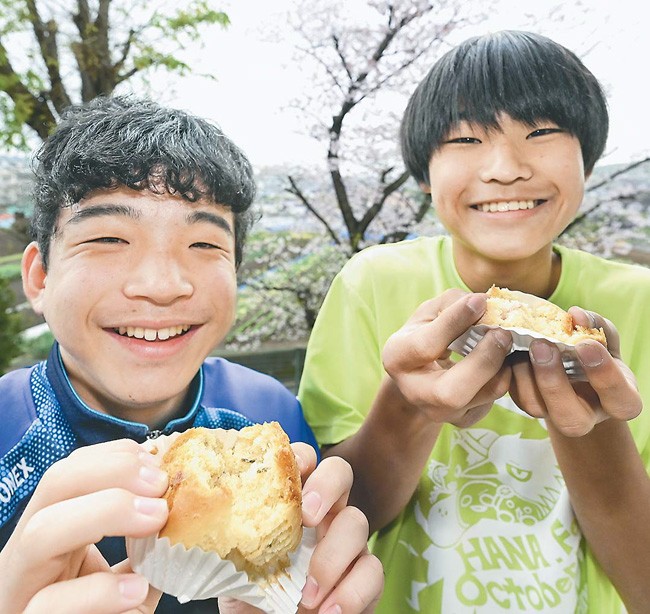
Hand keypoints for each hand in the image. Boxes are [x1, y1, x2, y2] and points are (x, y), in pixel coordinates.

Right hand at [0, 440, 168, 613]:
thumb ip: (147, 541)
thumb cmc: (107, 613)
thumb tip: (187, 499)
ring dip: (106, 513)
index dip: (114, 456)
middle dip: (112, 473)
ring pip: (40, 533)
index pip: (72, 471)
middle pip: (54, 485)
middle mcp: (30, 553)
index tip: (158, 460)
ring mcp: (24, 590)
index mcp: (54, 530)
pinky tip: (136, 591)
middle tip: (161, 484)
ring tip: (155, 519)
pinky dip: (98, 593)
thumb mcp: (127, 570)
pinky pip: (49, 606)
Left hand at [219, 443, 383, 613]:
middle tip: (307, 519)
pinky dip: (351, 593)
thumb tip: (209, 526)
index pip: (303, 460)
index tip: (288, 474)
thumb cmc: (250, 597)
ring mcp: (348, 542)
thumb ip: (232, 542)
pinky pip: (372, 571)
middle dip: (327, 485)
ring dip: (332, 557)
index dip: (300, 456)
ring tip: (307, 596)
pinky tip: (327, 612)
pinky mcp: (365, 576)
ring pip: (358, 521)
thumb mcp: (232, 567)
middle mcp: (323, 514)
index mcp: (292, 503)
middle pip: (340, 472)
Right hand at [382, 289, 512, 427]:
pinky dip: (505, 377)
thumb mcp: (429, 313)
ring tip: (505, 342)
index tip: (480, 301)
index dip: (455, 322)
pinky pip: (493, 401)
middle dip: (484, 360)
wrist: (420, 373)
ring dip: (502, 366)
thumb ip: (452, 303)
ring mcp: (439, 412)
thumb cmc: (425, 334)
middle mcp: (414, 392)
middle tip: (503, 333)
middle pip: (452, 392)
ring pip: (482, 397)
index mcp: (397, 358)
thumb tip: (482, 303)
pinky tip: (501, 359)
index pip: (426, 346)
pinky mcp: (463, 420)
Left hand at [509, 308, 641, 435]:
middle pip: (572, 420)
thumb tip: (576, 315)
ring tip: (525, 346)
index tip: (586, 345)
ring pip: (537, 409)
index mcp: (618, 400)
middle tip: (543, 346)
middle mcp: (587, 416)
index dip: (604, 376)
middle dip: (554, 383)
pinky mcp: (530, 405)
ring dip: (527, 376)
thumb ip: (596, 324)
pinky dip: (512, 373)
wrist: (571, 363)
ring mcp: (554, 414)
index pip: (622, 402)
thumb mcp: (603, 336)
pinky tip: (513, 351)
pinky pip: (516, 397)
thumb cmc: (595, 349)